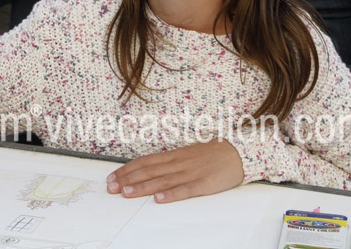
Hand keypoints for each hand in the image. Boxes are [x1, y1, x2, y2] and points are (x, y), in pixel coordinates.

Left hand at [106, 138, 242, 202]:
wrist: (238, 152)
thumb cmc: (212, 154)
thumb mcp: (188, 154)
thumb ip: (171, 162)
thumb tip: (150, 170)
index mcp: (175, 155)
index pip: (146, 161)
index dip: (128, 169)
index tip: (113, 177)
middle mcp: (179, 163)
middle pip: (149, 171)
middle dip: (128, 179)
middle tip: (111, 187)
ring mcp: (190, 173)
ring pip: (162, 180)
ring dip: (143, 187)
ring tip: (126, 193)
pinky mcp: (203, 184)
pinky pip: (185, 190)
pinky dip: (171, 195)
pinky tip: (159, 199)